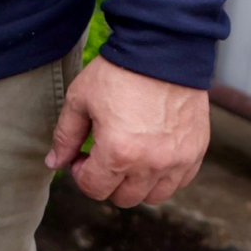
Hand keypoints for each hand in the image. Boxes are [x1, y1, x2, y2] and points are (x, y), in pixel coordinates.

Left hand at [46, 57, 209, 207]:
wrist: (162, 52)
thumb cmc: (117, 74)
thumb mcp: (80, 101)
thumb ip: (65, 137)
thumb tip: (54, 163)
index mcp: (118, 153)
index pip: (94, 188)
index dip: (81, 174)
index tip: (81, 155)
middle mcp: (151, 164)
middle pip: (123, 198)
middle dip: (106, 181)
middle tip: (101, 154)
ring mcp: (178, 161)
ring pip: (154, 196)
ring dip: (136, 184)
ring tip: (127, 155)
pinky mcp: (197, 152)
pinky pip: (179, 182)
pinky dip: (163, 176)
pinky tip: (150, 152)